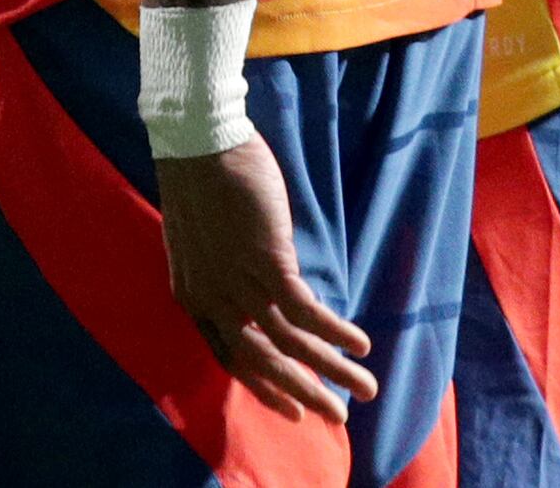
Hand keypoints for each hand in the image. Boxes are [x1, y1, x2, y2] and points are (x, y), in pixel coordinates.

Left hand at [157, 140, 374, 421]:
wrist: (198, 141)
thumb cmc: (200, 182)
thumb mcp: (200, 242)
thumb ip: (222, 275)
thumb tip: (255, 293)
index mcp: (193, 296)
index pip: (230, 357)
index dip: (264, 386)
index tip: (291, 409)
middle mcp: (213, 299)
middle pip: (263, 362)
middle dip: (304, 393)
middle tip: (336, 418)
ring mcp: (240, 283)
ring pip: (292, 344)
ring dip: (333, 370)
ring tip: (366, 390)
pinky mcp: (268, 262)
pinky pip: (307, 312)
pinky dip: (336, 331)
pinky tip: (360, 344)